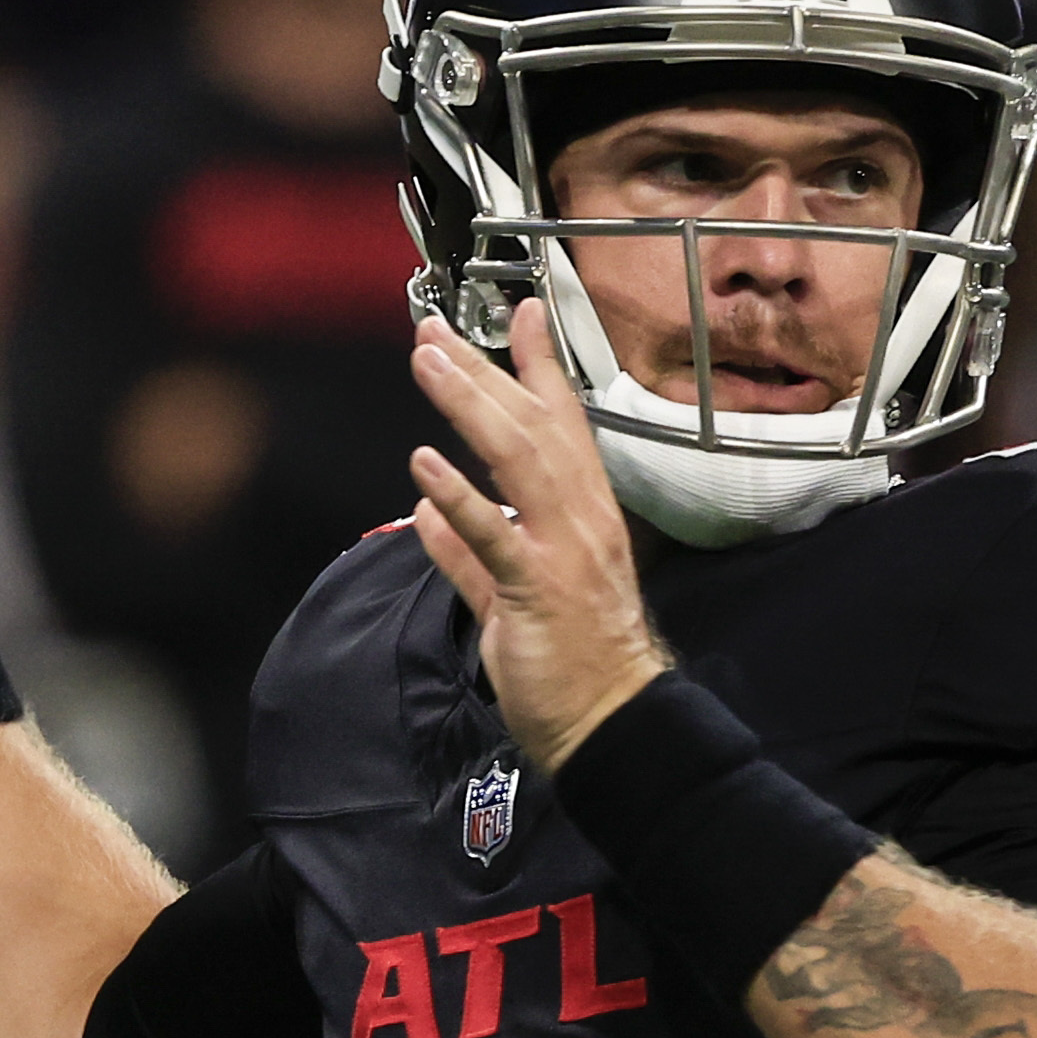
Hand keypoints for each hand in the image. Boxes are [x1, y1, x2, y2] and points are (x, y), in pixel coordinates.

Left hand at [408, 298, 667, 769]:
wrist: (612, 726)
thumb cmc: (575, 664)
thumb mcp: (512, 598)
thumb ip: (467, 554)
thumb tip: (425, 514)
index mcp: (583, 516)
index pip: (562, 424)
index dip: (539, 364)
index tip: (520, 311)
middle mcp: (581, 520)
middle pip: (532, 427)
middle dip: (483, 371)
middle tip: (434, 330)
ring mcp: (563, 551)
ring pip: (518, 461)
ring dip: (470, 406)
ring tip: (428, 363)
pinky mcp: (537, 591)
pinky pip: (496, 537)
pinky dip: (460, 499)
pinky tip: (425, 465)